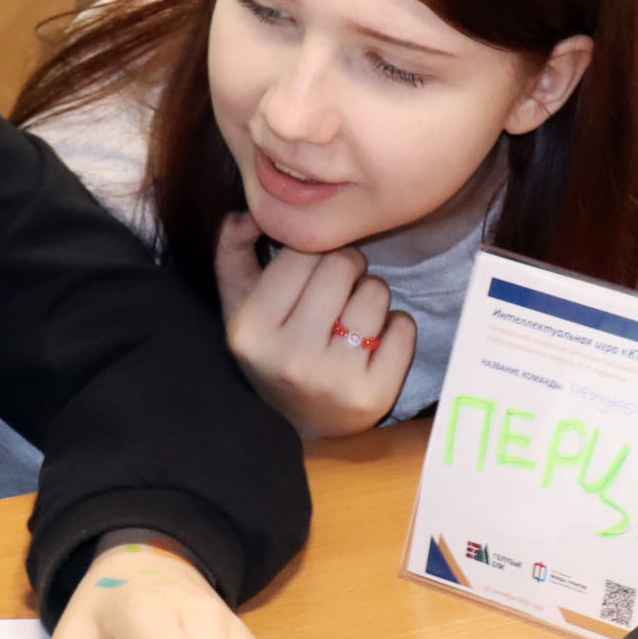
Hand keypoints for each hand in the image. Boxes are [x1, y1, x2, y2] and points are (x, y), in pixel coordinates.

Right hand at [214, 213, 415, 440]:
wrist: (299, 426)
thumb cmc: (273, 350)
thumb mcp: (240, 303)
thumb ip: (232, 250)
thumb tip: (251, 213)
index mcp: (251, 330)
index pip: (301, 251)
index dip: (314, 254)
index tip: (312, 275)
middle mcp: (289, 357)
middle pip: (342, 264)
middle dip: (347, 270)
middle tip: (338, 294)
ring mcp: (333, 380)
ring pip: (376, 292)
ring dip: (371, 297)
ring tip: (353, 321)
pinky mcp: (374, 396)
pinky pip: (405, 327)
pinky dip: (397, 329)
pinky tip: (374, 347)